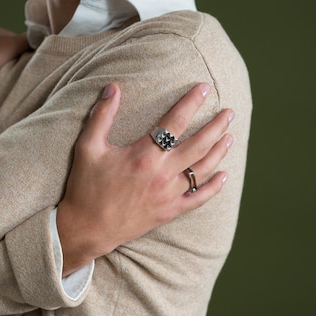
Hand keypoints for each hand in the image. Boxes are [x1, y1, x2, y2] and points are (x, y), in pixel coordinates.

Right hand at [57, 83, 234, 275]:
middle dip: (217, 126)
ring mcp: (168, 194)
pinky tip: (224, 176)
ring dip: (219, 151)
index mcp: (144, 155)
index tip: (205, 88)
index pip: (175, 122)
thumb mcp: (88, 147)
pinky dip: (214, 187)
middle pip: (199, 144)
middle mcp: (162, 173)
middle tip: (229, 112)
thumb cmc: (86, 186)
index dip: (192, 102)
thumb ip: (102, 116)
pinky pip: (198, 198)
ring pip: (203, 169)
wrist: (87, 227)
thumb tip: (113, 87)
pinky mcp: (169, 211)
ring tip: (229, 136)